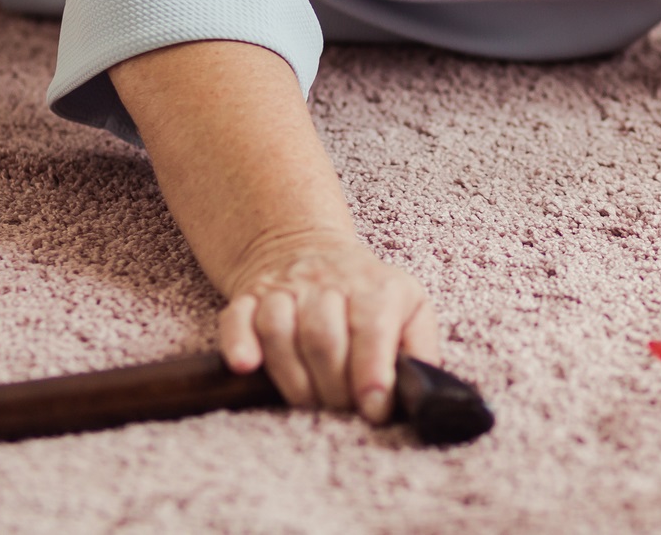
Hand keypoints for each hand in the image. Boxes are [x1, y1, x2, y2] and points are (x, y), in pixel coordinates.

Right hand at [218, 228, 439, 424]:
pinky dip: (238, 344)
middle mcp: (328, 281)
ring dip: (292, 377)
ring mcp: (285, 287)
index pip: (372, 328)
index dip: (372, 374)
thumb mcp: (409, 309)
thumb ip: (420, 348)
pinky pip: (237, 318)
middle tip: (341, 410)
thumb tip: (423, 391)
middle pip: (323, 336)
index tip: (373, 411)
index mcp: (375, 286)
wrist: (310, 249)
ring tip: (307, 401)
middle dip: (332, 387)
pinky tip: (247, 367)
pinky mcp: (250, 297)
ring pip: (279, 329)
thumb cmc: (368, 296)